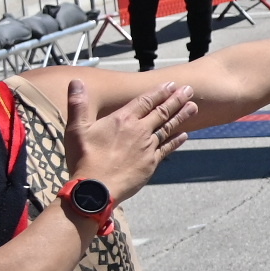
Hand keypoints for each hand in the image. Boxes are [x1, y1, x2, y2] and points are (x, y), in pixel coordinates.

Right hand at [64, 76, 196, 207]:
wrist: (95, 190)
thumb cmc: (84, 159)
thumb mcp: (76, 129)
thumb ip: (78, 104)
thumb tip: (75, 81)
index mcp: (122, 120)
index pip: (145, 101)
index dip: (159, 91)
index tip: (172, 84)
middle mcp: (139, 131)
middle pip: (161, 111)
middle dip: (176, 99)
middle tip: (190, 90)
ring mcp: (147, 147)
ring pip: (168, 128)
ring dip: (181, 116)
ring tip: (194, 107)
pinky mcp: (151, 164)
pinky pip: (167, 148)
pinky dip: (176, 140)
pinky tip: (185, 135)